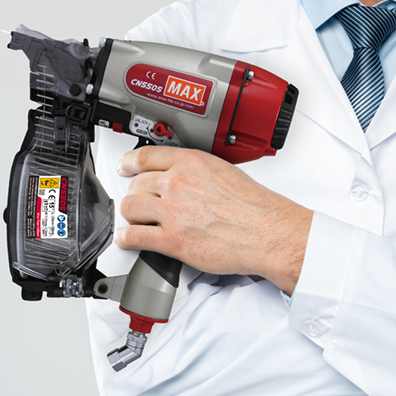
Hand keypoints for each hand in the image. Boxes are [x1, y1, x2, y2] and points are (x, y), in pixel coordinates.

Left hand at [114, 146, 312, 294]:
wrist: (269, 232)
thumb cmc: (257, 207)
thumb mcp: (227, 173)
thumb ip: (200, 173)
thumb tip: (186, 179)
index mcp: (193, 163)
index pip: (146, 156)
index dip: (130, 163)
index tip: (126, 167)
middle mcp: (179, 183)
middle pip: (136, 184)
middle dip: (139, 195)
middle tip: (146, 204)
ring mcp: (173, 211)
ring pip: (129, 208)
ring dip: (132, 216)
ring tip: (141, 222)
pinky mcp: (171, 239)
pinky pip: (131, 236)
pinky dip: (126, 239)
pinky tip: (132, 239)